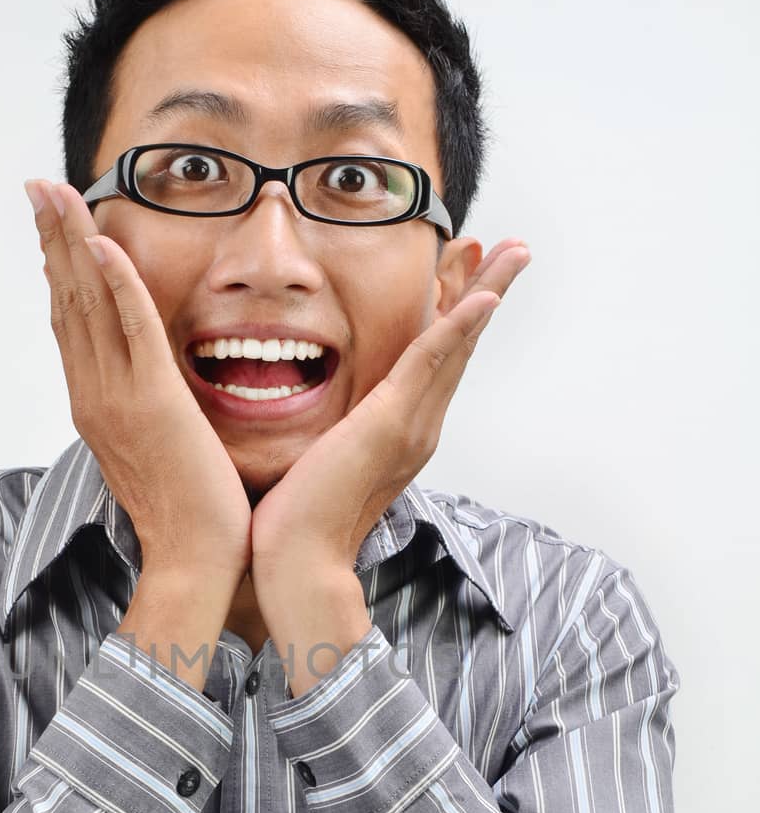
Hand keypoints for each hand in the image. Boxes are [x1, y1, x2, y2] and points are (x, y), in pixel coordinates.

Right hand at [24, 178, 253, 586]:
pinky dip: (117, 283)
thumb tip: (144, 382)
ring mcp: (119, 398)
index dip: (57, 267)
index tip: (49, 223)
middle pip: (65, 300)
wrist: (194, 559)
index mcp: (93, 405)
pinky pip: (133, 329)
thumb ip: (142, 409)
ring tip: (55, 192)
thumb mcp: (153, 449)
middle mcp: (94, 395)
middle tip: (36, 185)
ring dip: (71, 241)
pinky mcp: (155, 402)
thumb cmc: (187, 512)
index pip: (68, 322)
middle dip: (52, 238)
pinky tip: (104, 243)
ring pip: (88, 304)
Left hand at [249, 240, 531, 579]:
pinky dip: (460, 325)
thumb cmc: (298, 523)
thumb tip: (325, 424)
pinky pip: (432, 362)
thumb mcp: (321, 464)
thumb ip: (334, 438)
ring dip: (487, 292)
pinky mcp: (389, 423)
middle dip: (488, 293)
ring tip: (514, 251)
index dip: (459, 317)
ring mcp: (410, 426)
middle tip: (514, 249)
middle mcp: (419, 429)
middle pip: (462, 347)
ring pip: (458, 345)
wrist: (299, 562)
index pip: (437, 363)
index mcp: (403, 435)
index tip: (472, 278)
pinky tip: (484, 294)